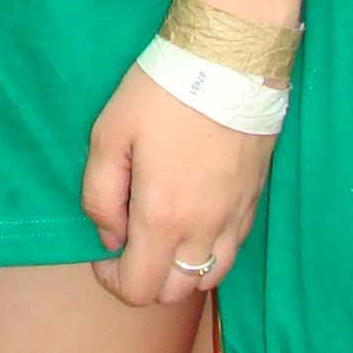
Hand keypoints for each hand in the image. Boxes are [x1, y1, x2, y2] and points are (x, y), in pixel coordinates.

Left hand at [82, 65, 268, 306]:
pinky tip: (194, 219)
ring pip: (208, 278)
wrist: (229, 60)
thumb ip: (99, 195)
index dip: (113, 281)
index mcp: (162, 218)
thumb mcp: (109, 134)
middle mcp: (203, 230)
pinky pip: (232, 249)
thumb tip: (110, 236)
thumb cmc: (161, 93)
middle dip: (146, 279)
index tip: (105, 254)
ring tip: (163, 235)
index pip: (139, 289)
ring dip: (180, 270)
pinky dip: (208, 250)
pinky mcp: (253, 201)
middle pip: (174, 293)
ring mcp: (234, 218)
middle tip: (131, 241)